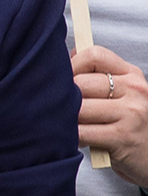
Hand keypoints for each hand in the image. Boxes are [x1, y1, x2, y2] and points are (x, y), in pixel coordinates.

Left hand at [76, 46, 147, 185]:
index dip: (72, 65)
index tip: (64, 80)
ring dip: (66, 119)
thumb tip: (64, 59)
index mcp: (132, 75)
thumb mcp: (120, 95)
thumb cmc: (128, 124)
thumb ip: (95, 75)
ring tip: (68, 126)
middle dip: (64, 99)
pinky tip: (77, 140)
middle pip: (80, 83)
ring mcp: (131, 113)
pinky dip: (72, 137)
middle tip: (61, 110)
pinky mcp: (123, 137)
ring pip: (78, 108)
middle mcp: (135, 90)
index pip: (94, 55)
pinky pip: (82, 132)